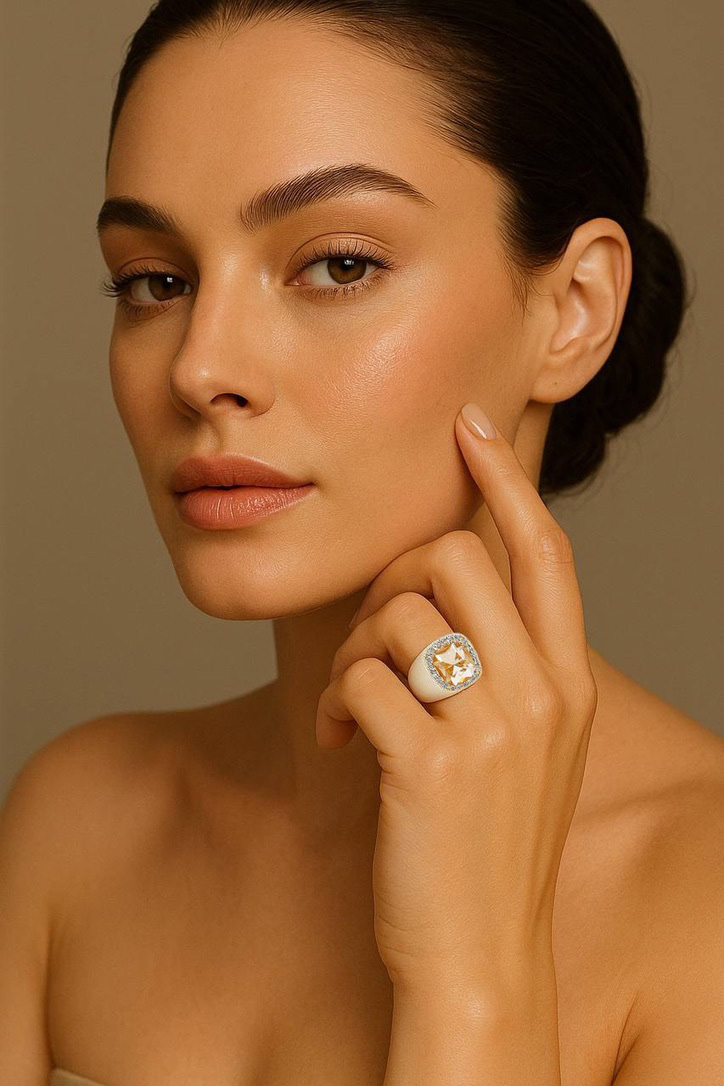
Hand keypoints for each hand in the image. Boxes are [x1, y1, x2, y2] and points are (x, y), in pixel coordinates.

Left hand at [317, 404, 597, 997]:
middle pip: (456, 556)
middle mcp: (542, 693)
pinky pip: (360, 677)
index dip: (506, 478)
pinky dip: (333, 699)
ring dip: (354, 650)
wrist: (481, 956)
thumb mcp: (523, 746)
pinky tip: (336, 739)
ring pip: (399, 611)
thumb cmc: (487, 844)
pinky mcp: (430, 765)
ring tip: (349, 704)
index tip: (468, 428)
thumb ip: (505, 665)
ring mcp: (492, 729)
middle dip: (394, 580)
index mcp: (568, 681)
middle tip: (371, 641)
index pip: (545, 549)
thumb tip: (445, 586)